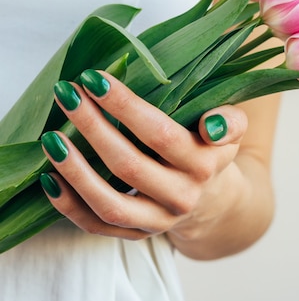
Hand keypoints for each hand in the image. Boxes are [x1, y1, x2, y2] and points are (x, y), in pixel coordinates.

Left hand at [40, 70, 247, 240]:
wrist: (213, 200)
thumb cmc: (211, 150)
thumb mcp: (233, 131)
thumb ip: (230, 121)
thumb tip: (211, 125)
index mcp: (204, 165)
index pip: (161, 134)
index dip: (125, 107)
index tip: (93, 79)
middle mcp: (182, 197)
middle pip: (129, 166)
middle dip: (92, 127)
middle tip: (66, 93)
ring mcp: (158, 220)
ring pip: (110, 203)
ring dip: (76, 171)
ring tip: (50, 138)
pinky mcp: (137, 234)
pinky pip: (97, 225)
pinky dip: (70, 205)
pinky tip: (50, 178)